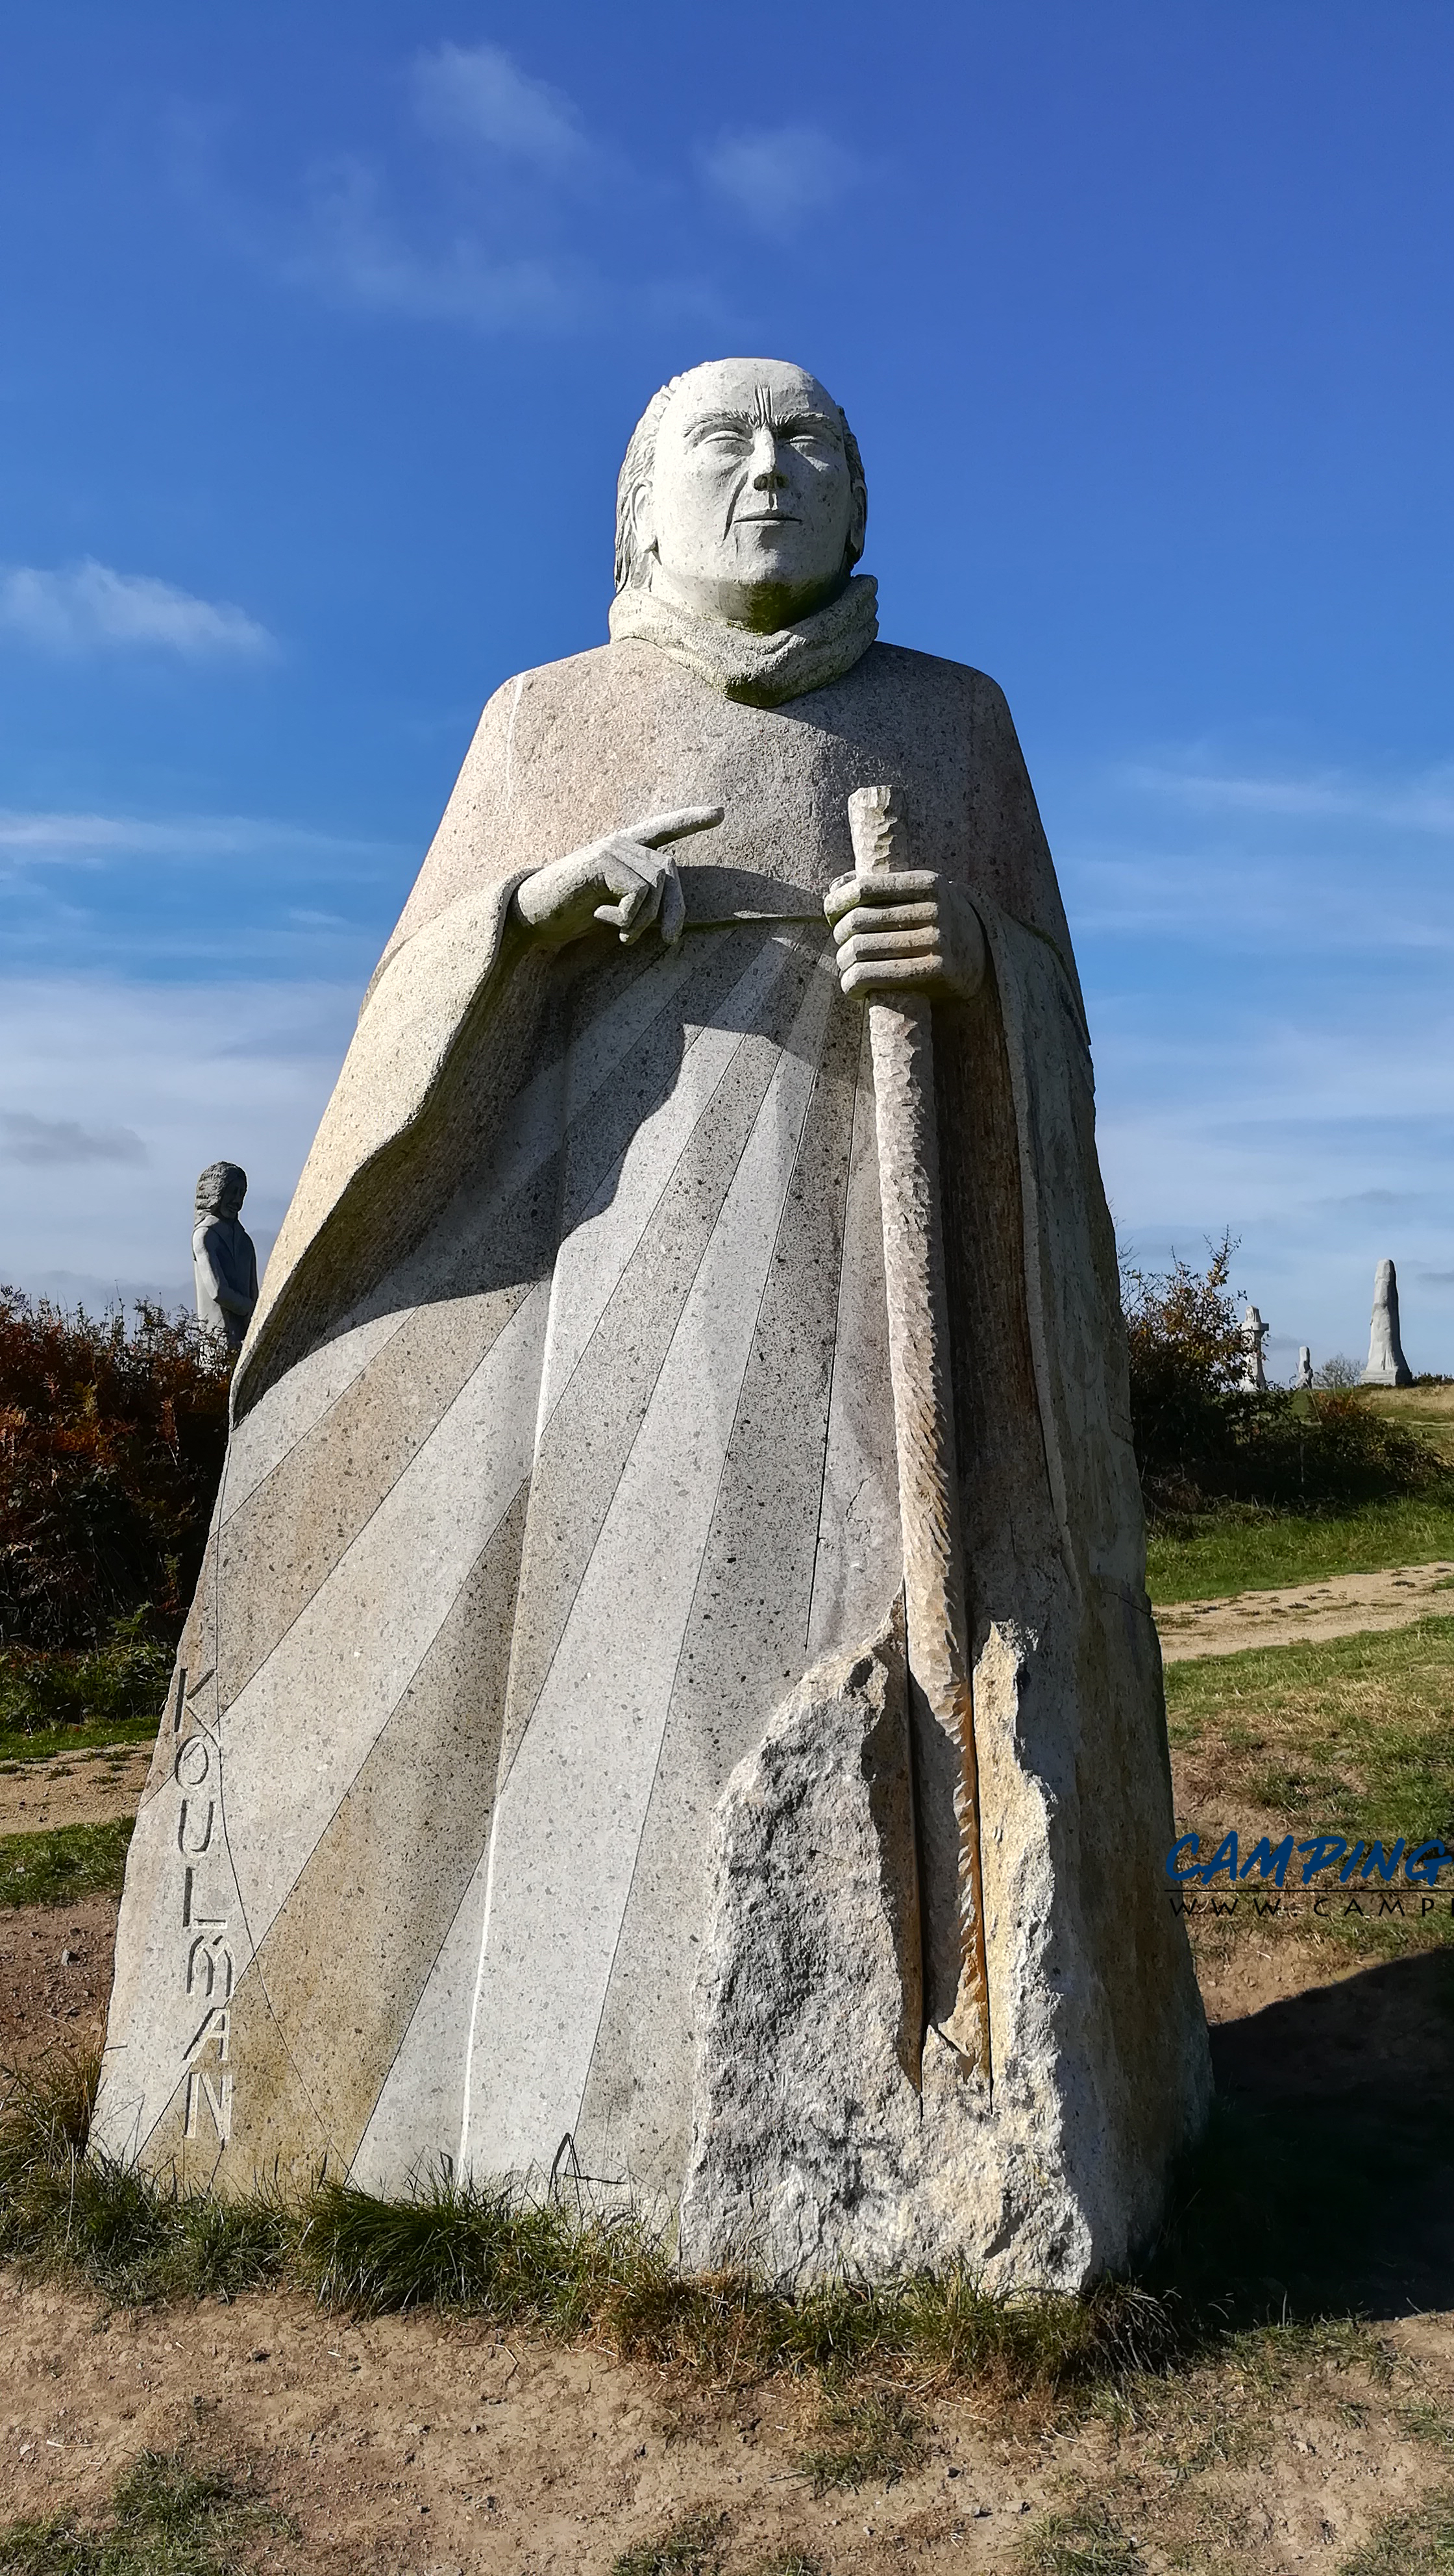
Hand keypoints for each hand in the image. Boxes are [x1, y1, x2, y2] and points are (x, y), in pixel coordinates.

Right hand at [514, 806, 723, 951]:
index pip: (662, 829)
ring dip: (642, 921)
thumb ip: (642, 907)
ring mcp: (611, 849)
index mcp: (624, 851)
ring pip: (656, 886)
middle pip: (669, 872)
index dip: (690, 820)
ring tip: (618, 930)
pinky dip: (627, 917)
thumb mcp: (615, 911)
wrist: (529, 916)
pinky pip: (639, 892)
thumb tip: (672, 929)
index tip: (721, 813)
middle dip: (676, 912)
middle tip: (668, 941)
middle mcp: (620, 843)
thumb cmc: (571, 915)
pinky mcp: (602, 861)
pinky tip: (600, 917)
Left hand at [824, 869, 985, 1000]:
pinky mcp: (937, 971)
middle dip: (839, 936)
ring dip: (843, 962)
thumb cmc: (935, 922)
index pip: (864, 887)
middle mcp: (935, 909)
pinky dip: (853, 983)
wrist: (980, 956)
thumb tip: (834, 889)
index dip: (838, 902)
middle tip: (841, 946)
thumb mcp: (917, 895)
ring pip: (861, 949)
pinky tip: (853, 987)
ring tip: (846, 968)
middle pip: (859, 920)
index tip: (831, 915)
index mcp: (927, 883)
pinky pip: (875, 976)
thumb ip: (878, 887)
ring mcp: (938, 940)